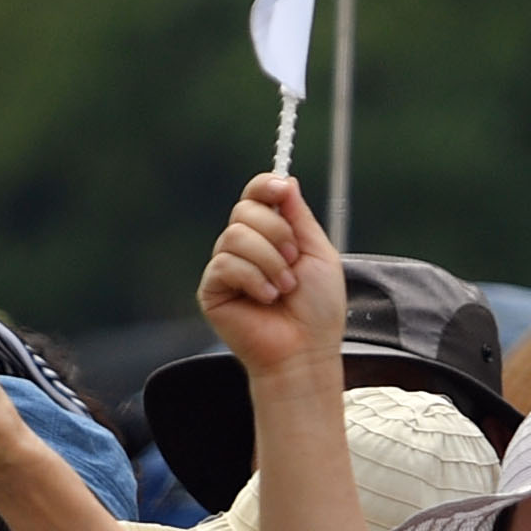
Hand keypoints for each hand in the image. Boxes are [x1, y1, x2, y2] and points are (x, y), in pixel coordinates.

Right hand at [198, 175, 348, 383]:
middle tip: (294, 262)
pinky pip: (225, 264)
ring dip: (269, 262)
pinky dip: (253, 279)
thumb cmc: (317, 309)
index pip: (255, 195)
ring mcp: (226, 268)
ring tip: (283, 288)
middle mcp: (244, 247)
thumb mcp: (318, 252)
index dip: (265, 186)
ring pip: (236, 236)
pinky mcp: (212, 290)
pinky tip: (266, 299)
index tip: (282, 190)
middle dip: (277, 233)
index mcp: (269, 234)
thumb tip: (285, 180)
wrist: (305, 350)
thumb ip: (299, 217)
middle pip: (245, 210)